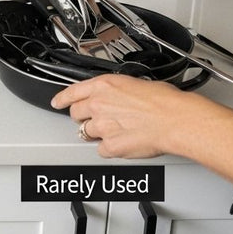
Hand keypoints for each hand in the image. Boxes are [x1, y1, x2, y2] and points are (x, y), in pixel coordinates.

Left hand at [51, 75, 199, 158]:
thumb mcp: (136, 83)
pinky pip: (101, 150)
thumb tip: (119, 97)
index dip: (62, 99)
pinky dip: (110, 149)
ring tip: (114, 131)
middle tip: (97, 119)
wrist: (175, 120)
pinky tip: (122, 143)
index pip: (72, 92)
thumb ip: (119, 91)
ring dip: (96, 133)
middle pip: (76, 114)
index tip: (57, 102)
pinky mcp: (110, 146)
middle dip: (83, 117)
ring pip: (86, 133)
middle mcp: (98, 105)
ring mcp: (101, 127)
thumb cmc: (164, 101)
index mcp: (104, 86)